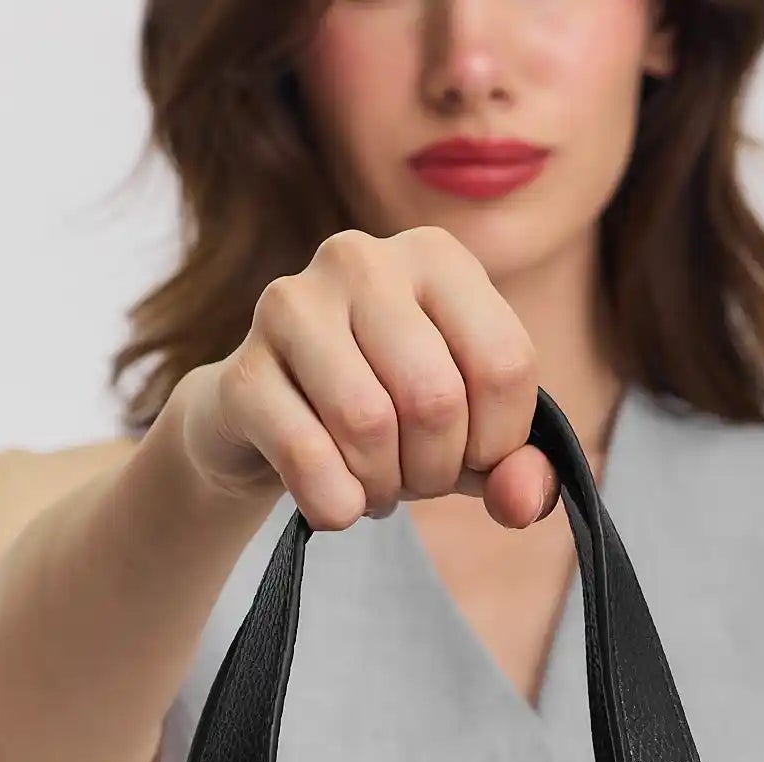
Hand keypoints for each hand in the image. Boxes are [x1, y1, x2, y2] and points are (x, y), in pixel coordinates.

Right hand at [178, 225, 559, 530]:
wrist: (262, 420)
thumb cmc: (382, 414)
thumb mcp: (466, 438)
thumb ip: (516, 470)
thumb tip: (521, 502)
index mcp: (436, 257)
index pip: (506, 365)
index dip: (498, 441)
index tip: (469, 457)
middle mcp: (362, 260)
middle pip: (436, 398)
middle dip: (435, 470)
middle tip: (414, 477)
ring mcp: (292, 305)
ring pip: (369, 424)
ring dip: (382, 486)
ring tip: (372, 483)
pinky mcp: (242, 370)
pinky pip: (307, 456)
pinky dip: (335, 503)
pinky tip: (333, 500)